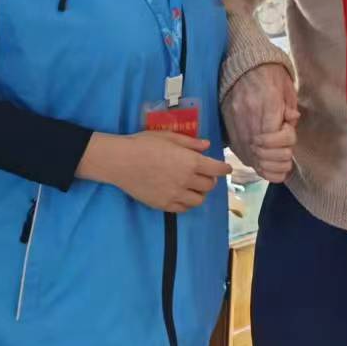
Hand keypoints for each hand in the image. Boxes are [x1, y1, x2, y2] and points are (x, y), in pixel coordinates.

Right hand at [78, 131, 231, 213]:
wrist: (120, 161)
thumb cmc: (143, 144)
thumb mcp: (168, 137)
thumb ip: (190, 143)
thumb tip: (206, 145)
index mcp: (190, 161)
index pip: (218, 169)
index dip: (224, 169)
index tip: (225, 168)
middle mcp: (187, 180)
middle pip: (210, 185)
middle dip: (211, 179)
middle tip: (203, 174)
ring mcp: (176, 194)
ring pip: (199, 200)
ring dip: (200, 193)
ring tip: (192, 186)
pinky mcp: (164, 204)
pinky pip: (184, 208)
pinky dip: (187, 202)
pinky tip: (181, 195)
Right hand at [223, 63, 299, 182]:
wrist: (242, 68)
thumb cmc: (269, 75)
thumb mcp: (286, 87)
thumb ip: (290, 109)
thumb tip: (290, 124)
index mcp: (265, 104)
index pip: (277, 136)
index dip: (287, 139)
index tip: (287, 128)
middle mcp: (249, 120)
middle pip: (267, 154)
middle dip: (282, 155)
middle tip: (286, 146)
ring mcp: (238, 130)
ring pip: (255, 161)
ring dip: (272, 164)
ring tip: (278, 155)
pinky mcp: (232, 137)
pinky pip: (245, 159)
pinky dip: (259, 165)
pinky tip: (267, 160)